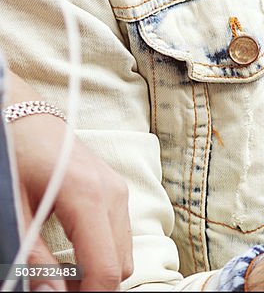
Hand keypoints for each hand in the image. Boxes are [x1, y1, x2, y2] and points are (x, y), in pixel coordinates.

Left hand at [6, 76, 131, 291]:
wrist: (21, 114)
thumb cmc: (14, 157)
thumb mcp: (14, 210)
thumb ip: (32, 258)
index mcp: (89, 197)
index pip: (105, 269)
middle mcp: (113, 192)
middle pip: (121, 265)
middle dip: (95, 288)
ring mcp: (118, 188)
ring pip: (124, 251)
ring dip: (99, 273)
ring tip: (61, 283)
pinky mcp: (114, 187)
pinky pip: (119, 234)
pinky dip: (102, 253)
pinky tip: (72, 258)